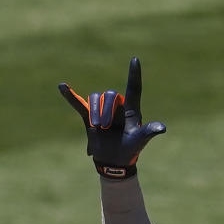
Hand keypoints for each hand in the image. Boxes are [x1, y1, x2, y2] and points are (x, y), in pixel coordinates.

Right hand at [58, 57, 165, 177]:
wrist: (113, 162)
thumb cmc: (130, 151)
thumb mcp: (139, 141)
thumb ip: (148, 132)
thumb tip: (162, 128)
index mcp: (131, 109)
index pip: (133, 88)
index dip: (134, 74)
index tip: (135, 60)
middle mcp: (117, 105)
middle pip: (109, 94)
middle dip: (106, 110)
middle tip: (106, 128)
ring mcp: (102, 110)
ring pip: (95, 99)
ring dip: (95, 113)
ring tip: (99, 129)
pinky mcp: (89, 117)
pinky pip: (78, 104)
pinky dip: (70, 96)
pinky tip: (62, 86)